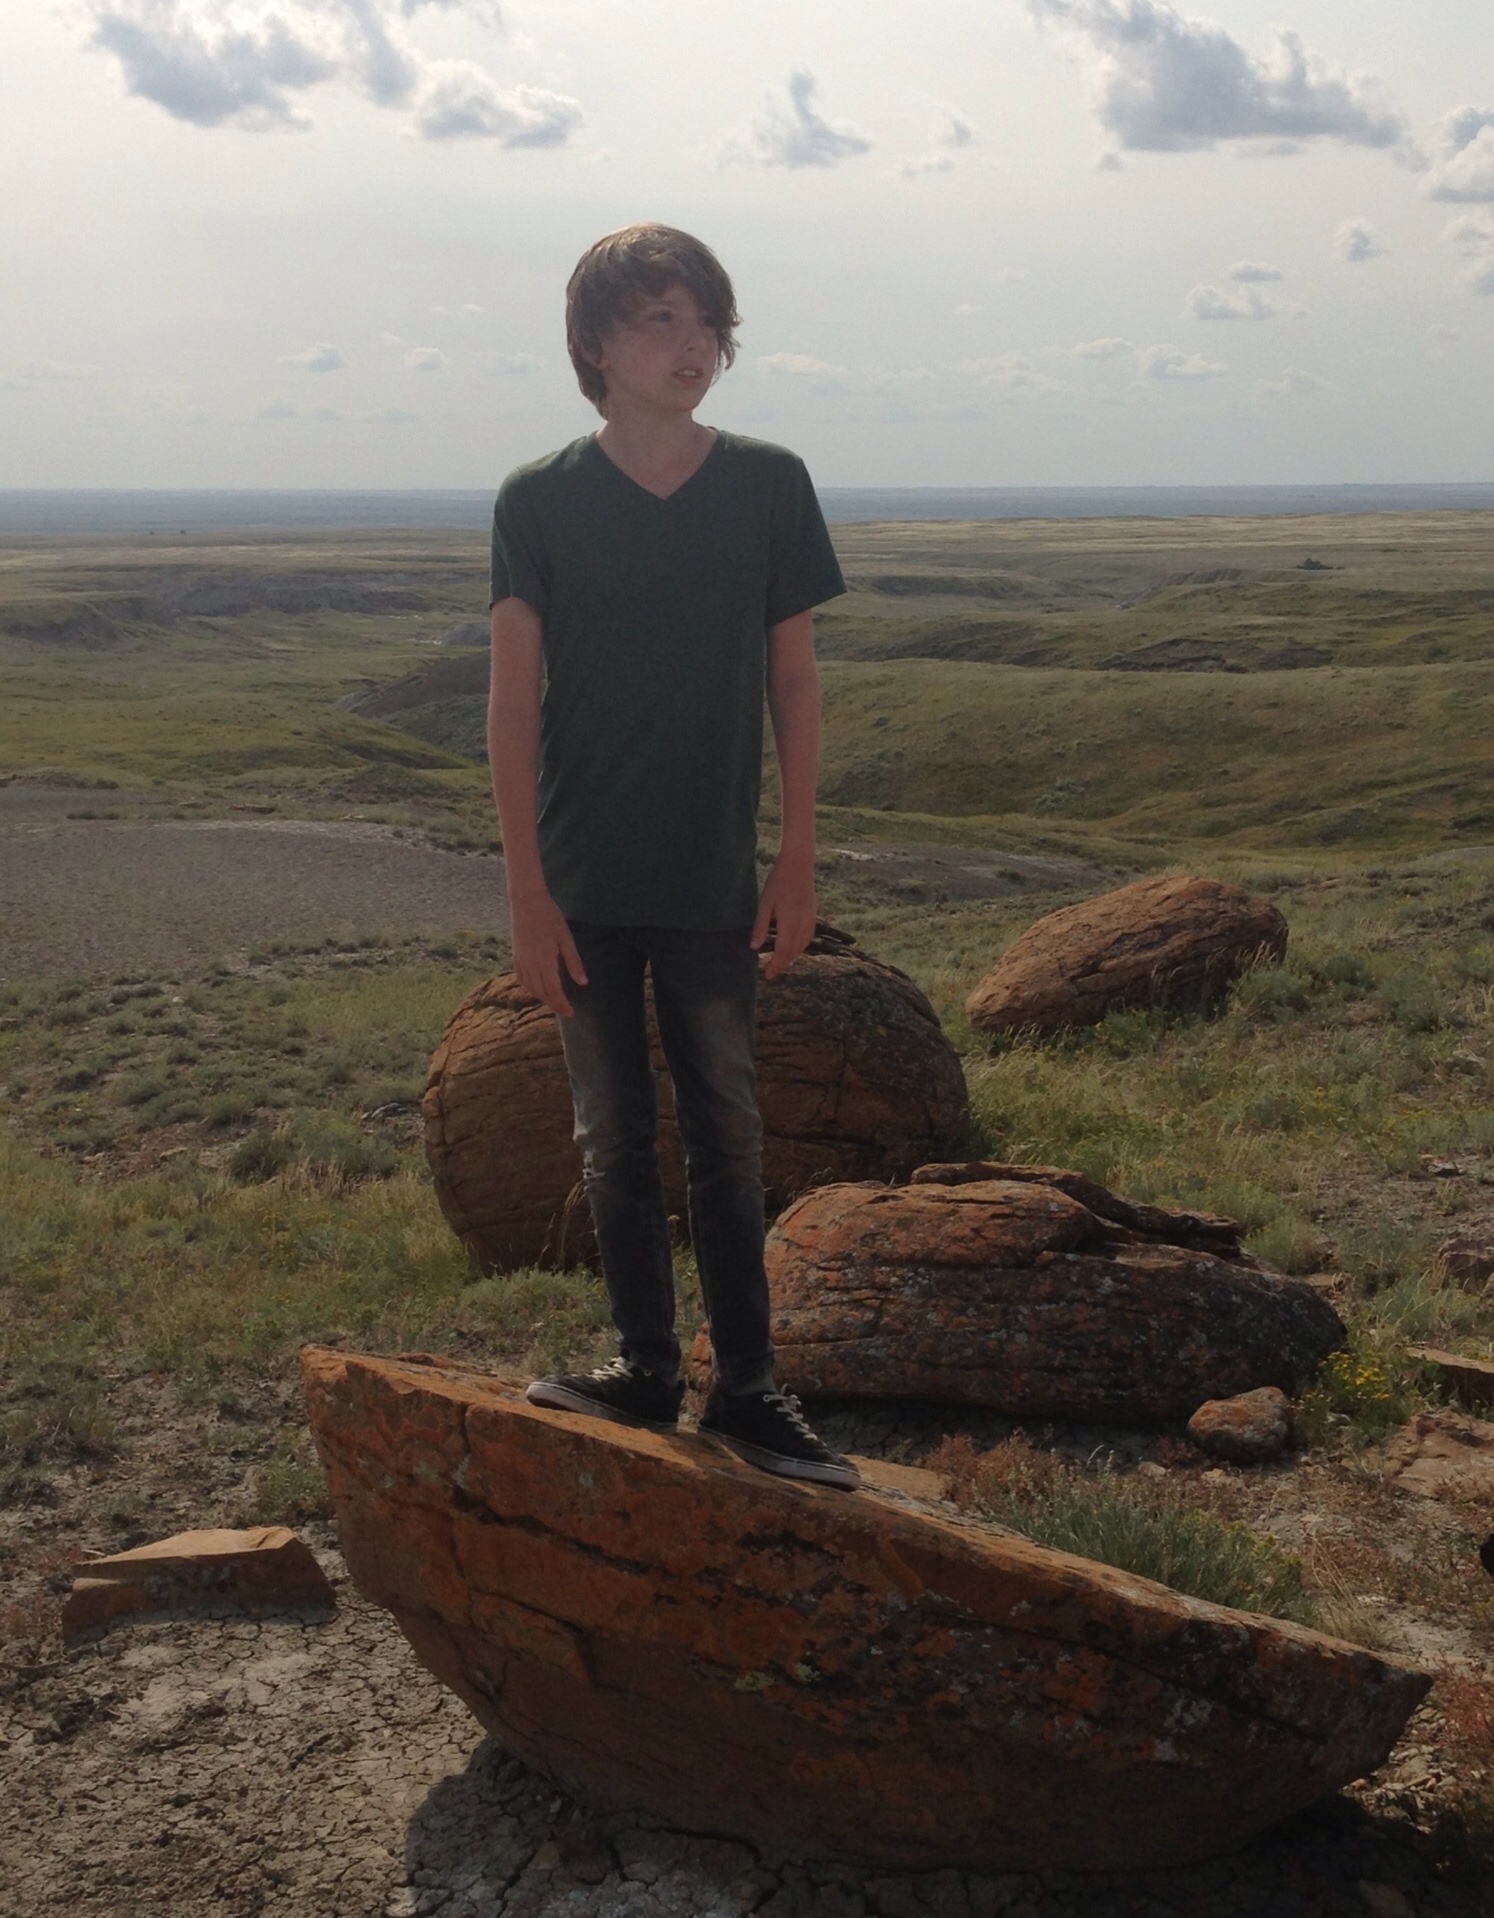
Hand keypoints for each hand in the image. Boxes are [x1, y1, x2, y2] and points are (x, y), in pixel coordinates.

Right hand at [508, 888, 587, 1015]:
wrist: (526, 902)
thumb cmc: (549, 917)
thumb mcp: (566, 938)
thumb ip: (574, 962)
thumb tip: (583, 983)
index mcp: (544, 961)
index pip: (553, 991)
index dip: (562, 1004)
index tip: (570, 1012)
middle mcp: (530, 965)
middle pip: (542, 993)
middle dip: (554, 1004)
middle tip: (565, 1011)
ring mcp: (520, 961)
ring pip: (531, 988)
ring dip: (542, 998)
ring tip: (554, 1002)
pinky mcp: (515, 956)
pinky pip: (521, 979)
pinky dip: (530, 988)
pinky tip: (537, 989)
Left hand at [750, 859, 815, 979]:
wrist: (798, 865)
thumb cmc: (777, 882)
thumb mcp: (764, 904)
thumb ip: (760, 926)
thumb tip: (754, 948)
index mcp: (788, 922)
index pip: (782, 951)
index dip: (775, 965)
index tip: (767, 975)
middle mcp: (802, 924)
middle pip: (793, 951)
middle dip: (782, 964)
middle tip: (771, 972)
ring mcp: (809, 919)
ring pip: (802, 946)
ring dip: (791, 956)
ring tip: (780, 962)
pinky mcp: (812, 914)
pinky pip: (809, 937)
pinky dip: (801, 946)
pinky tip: (794, 947)